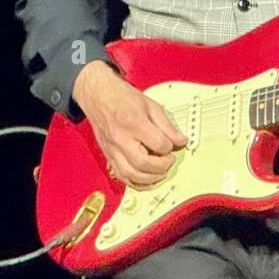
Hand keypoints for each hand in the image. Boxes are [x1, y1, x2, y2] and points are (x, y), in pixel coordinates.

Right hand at [73, 59, 186, 190]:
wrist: (98, 95)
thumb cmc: (122, 97)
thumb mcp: (150, 105)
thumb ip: (167, 125)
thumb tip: (180, 140)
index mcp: (134, 123)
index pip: (158, 144)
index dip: (169, 147)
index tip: (172, 145)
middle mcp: (121, 138)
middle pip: (143, 163)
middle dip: (161, 166)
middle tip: (168, 161)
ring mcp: (112, 148)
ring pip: (129, 174)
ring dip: (149, 179)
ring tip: (160, 173)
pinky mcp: (108, 155)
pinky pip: (120, 176)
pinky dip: (134, 183)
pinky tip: (145, 181)